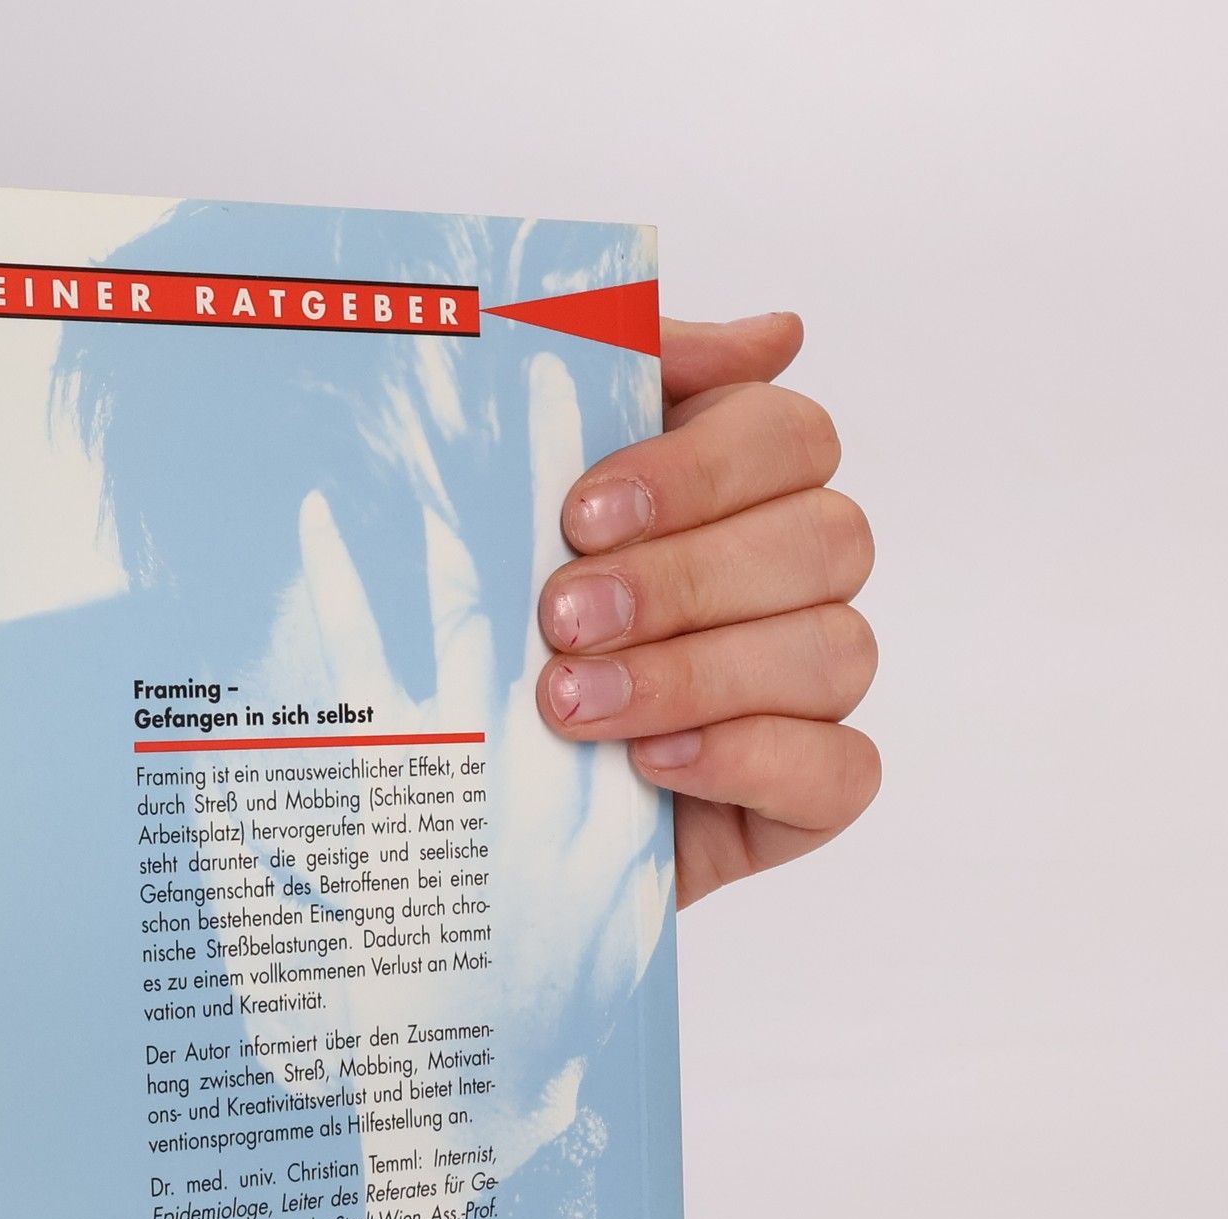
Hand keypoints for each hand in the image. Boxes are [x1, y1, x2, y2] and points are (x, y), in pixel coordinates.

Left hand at [535, 315, 878, 905]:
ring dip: (694, 674)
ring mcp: (807, 695)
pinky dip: (750, 758)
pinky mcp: (805, 799)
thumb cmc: (493, 635)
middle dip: (682, 580)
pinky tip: (654, 763)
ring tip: (572, 706)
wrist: (457, 800)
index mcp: (737, 494)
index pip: (789, 436)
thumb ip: (630, 380)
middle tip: (559, 620)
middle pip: (826, 539)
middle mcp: (792, 585)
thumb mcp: (524, 496)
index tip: (579, 518)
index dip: (697, 471)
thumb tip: (776, 334)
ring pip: (835, 650)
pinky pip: (843, 770)